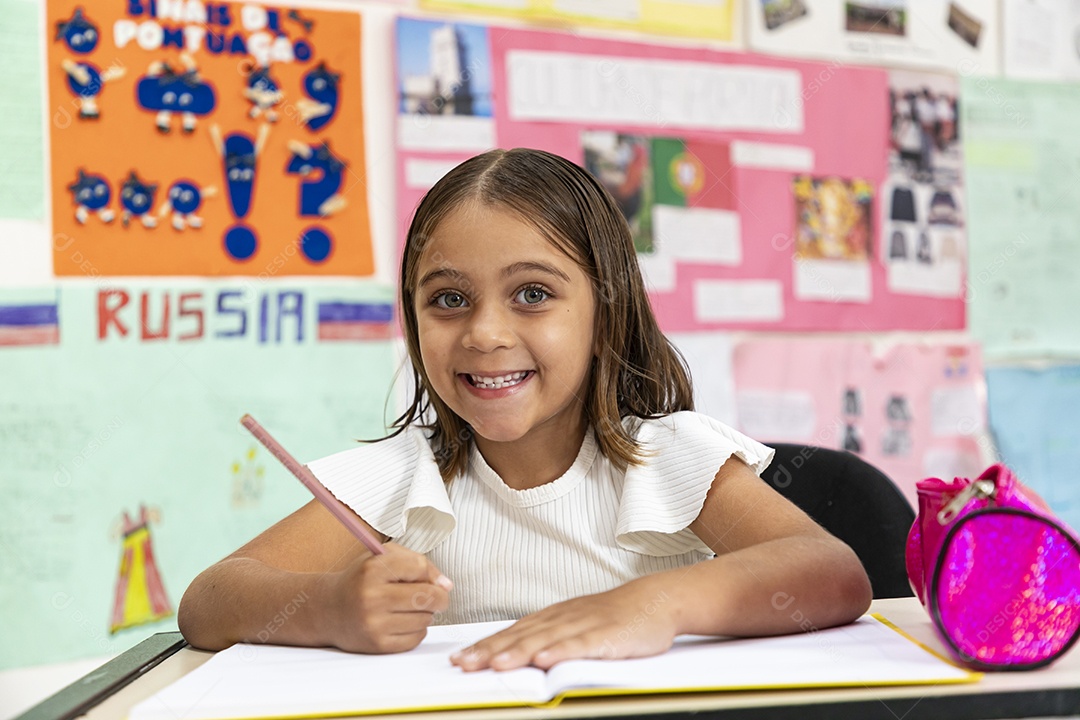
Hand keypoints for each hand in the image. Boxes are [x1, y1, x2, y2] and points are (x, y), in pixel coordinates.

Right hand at [326, 543, 451, 653]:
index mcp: (373, 568)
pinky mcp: (377, 644)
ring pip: (425, 618)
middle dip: (439, 597)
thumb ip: (418, 563)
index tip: (428, 579)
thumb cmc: (361, 580)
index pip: (419, 567)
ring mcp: (374, 623)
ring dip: (425, 614)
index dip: (430, 573)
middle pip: (428, 596)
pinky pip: (416, 638)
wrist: (328, 610)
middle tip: (435, 597)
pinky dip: (417, 630)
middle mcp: (372, 596)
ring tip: (409, 608)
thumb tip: (446, 586)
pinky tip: (402, 622)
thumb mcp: (383, 559)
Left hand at [450, 576, 675, 670]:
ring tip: (495, 663)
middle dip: (489, 651)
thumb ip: (547, 637)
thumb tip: (514, 653)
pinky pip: (581, 644)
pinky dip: (562, 651)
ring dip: (518, 651)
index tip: (459, 658)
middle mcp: (561, 618)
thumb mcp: (574, 624)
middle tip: (464, 664)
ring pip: (545, 639)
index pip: (511, 633)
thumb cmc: (613, 616)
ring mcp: (583, 625)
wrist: (653, 601)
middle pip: (520, 636)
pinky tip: (545, 660)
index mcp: (552, 617)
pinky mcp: (605, 635)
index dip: (484, 646)